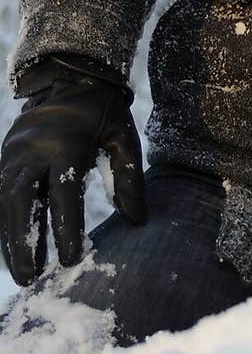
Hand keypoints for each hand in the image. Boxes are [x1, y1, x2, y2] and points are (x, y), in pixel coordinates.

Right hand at [0, 69, 145, 284]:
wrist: (68, 74)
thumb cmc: (102, 110)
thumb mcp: (123, 137)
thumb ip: (129, 178)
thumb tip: (136, 221)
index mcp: (65, 145)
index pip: (64, 194)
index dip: (67, 229)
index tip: (72, 260)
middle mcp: (32, 151)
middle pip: (23, 203)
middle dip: (25, 243)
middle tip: (32, 278)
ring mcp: (13, 153)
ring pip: (6, 203)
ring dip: (10, 239)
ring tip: (22, 272)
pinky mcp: (4, 157)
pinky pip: (0, 195)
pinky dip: (4, 223)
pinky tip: (11, 248)